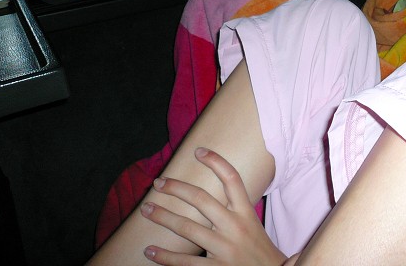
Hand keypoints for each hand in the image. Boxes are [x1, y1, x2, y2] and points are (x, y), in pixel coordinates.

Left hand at [140, 147, 286, 264]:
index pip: (232, 179)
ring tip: (146, 209)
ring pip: (187, 228)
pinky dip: (165, 256)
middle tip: (158, 182)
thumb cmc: (260, 250)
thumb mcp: (253, 225)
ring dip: (163, 217)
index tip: (198, 151)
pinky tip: (150, 250)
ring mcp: (225, 248)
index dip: (216, 162)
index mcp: (246, 213)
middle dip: (176, 188)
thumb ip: (236, 210)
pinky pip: (185, 262)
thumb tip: (210, 196)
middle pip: (202, 199)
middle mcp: (235, 227)